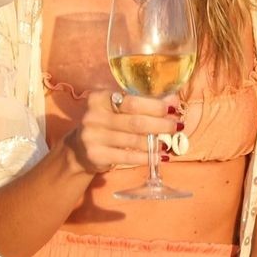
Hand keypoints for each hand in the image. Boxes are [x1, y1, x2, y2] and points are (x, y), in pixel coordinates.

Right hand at [63, 89, 178, 175]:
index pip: (132, 101)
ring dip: (155, 143)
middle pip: (135, 121)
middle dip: (161, 124)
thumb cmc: (106, 124)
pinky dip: (146, 157)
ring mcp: (93, 136)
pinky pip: (127, 157)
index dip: (156, 105)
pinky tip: (159, 157)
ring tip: (169, 143)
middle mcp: (94, 116)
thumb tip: (173, 100)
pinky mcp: (96, 155)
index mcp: (100, 98)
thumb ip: (140, 104)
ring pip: (133, 140)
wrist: (79, 149)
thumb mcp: (117, 109)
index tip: (174, 107)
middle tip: (177, 126)